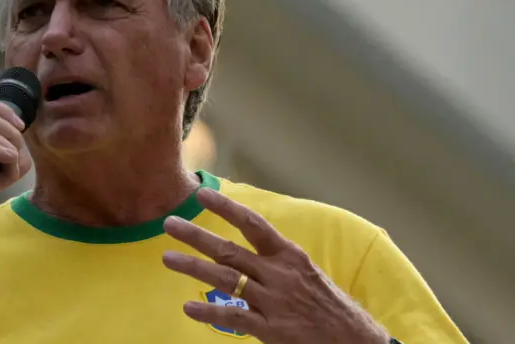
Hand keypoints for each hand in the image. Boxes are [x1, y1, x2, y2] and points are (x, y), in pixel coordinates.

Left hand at [162, 189, 388, 343]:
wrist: (355, 340)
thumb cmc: (328, 304)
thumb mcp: (306, 272)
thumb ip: (275, 260)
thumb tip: (246, 245)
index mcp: (289, 255)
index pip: (253, 224)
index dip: (226, 207)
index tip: (203, 193)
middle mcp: (279, 274)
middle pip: (230, 251)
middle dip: (197, 236)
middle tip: (169, 223)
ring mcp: (273, 302)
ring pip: (225, 280)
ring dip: (193, 267)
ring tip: (167, 258)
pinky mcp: (271, 330)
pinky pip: (234, 318)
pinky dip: (210, 312)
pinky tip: (188, 308)